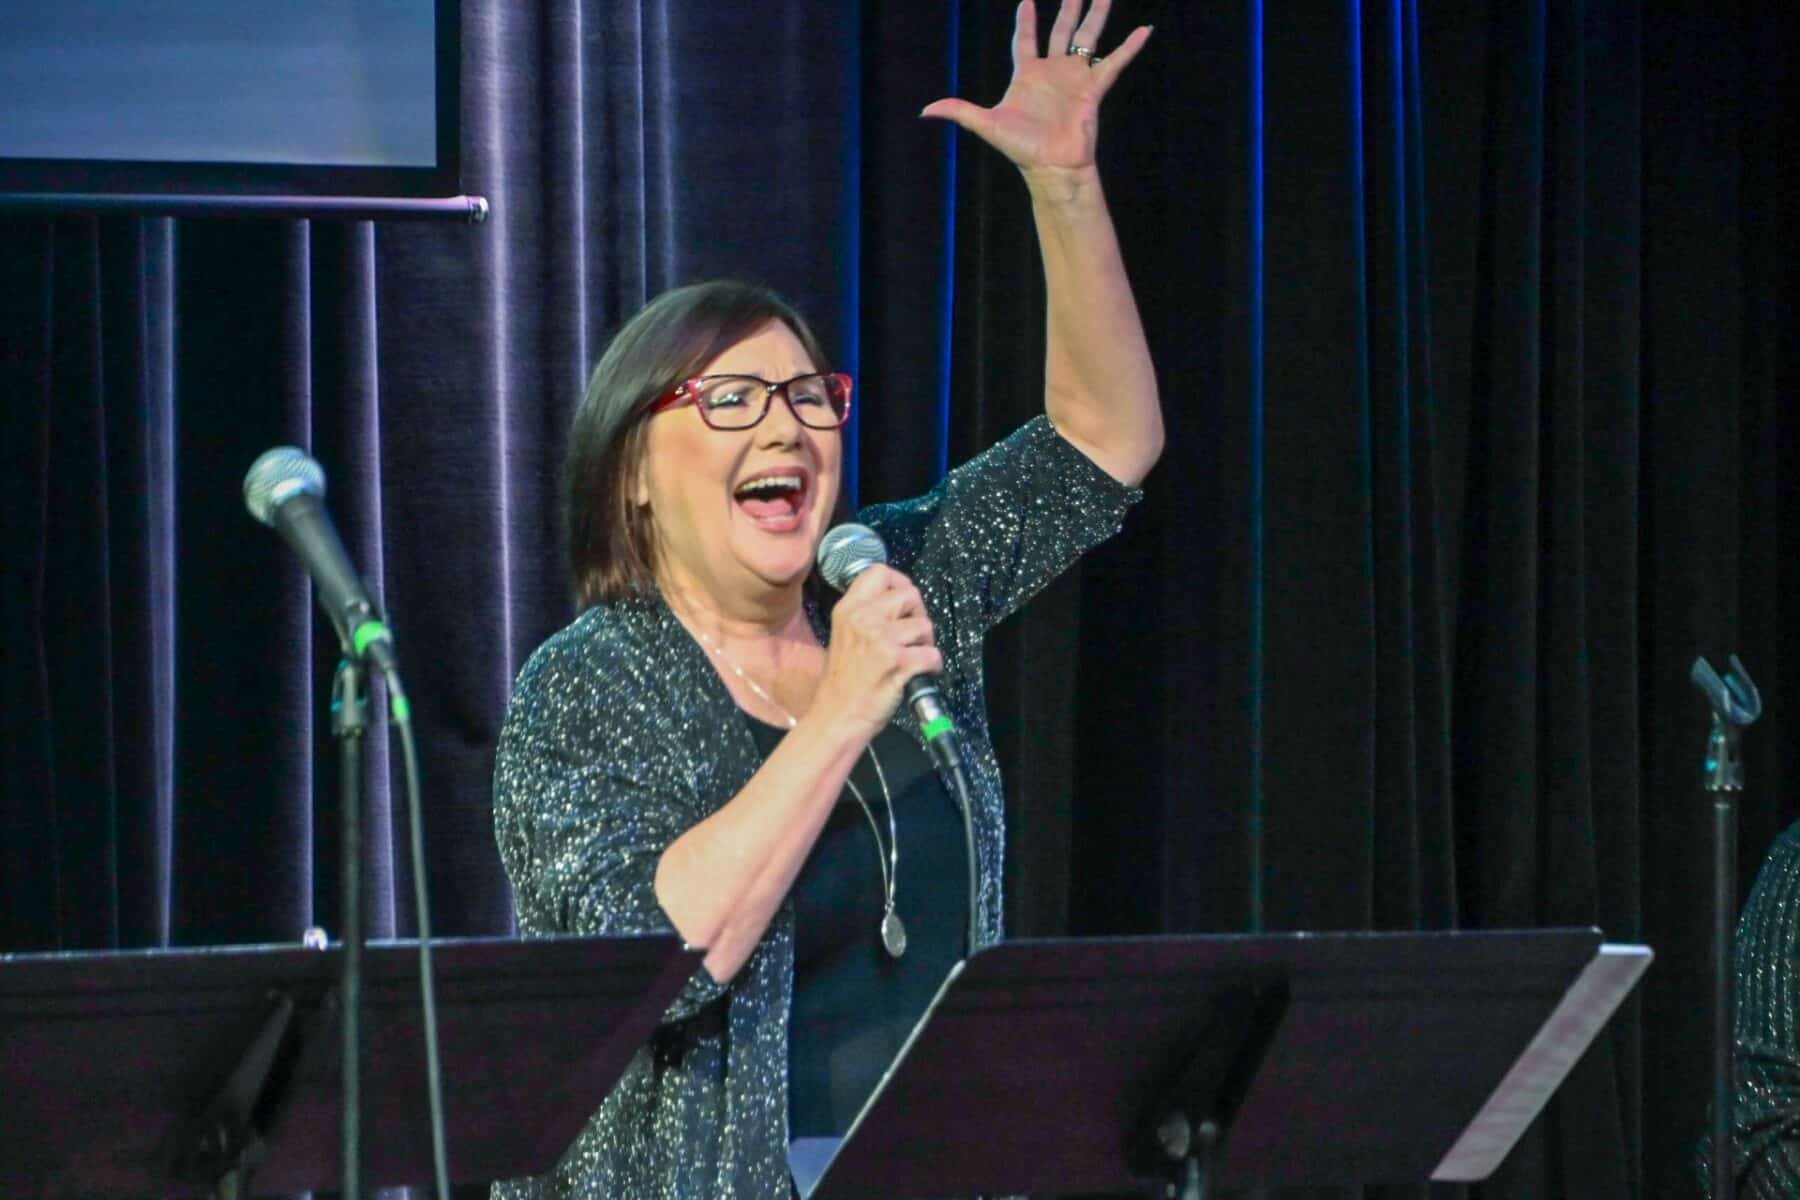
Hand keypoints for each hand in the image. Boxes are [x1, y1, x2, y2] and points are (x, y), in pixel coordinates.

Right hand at [813, 565, 942, 739]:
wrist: (836, 718)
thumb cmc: (843, 682)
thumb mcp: (844, 635)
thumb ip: (866, 614)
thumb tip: (900, 601)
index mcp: (848, 609)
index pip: (880, 572)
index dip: (900, 583)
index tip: (904, 604)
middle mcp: (863, 618)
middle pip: (911, 594)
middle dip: (918, 615)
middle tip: (911, 637)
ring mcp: (881, 640)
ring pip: (925, 625)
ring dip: (926, 643)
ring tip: (912, 658)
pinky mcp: (898, 662)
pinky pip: (933, 654)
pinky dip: (933, 666)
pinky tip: (920, 674)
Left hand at [919, 0, 1151, 179]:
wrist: (1052, 167)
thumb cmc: (1021, 148)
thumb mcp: (986, 124)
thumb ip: (959, 111)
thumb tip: (925, 110)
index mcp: (1027, 76)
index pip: (1025, 40)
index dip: (1025, 21)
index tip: (1028, 1)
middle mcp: (1053, 72)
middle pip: (1061, 31)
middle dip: (1067, 8)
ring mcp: (1075, 78)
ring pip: (1087, 38)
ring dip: (1096, 15)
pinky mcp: (1094, 88)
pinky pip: (1115, 62)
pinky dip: (1130, 47)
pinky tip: (1145, 30)